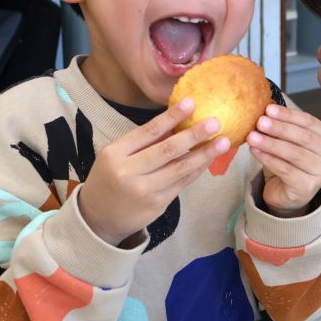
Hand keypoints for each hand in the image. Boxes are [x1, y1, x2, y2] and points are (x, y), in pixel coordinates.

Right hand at [78, 99, 230, 244]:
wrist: (98, 217)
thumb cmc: (109, 178)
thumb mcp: (117, 155)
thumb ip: (144, 141)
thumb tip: (178, 120)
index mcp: (116, 153)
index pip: (149, 131)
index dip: (172, 116)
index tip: (192, 103)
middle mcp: (129, 172)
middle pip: (167, 149)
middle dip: (194, 135)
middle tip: (215, 122)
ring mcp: (144, 190)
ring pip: (180, 168)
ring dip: (204, 154)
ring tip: (222, 142)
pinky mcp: (157, 204)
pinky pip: (182, 183)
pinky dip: (197, 170)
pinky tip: (209, 159)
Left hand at [248, 104, 320, 215]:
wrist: (288, 195)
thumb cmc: (290, 163)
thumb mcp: (290, 142)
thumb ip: (284, 128)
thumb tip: (266, 113)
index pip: (310, 122)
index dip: (289, 115)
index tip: (269, 109)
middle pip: (304, 138)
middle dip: (280, 128)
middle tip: (260, 122)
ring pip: (294, 154)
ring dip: (271, 144)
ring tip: (252, 137)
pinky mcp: (308, 188)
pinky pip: (285, 170)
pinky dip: (268, 159)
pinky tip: (255, 152)